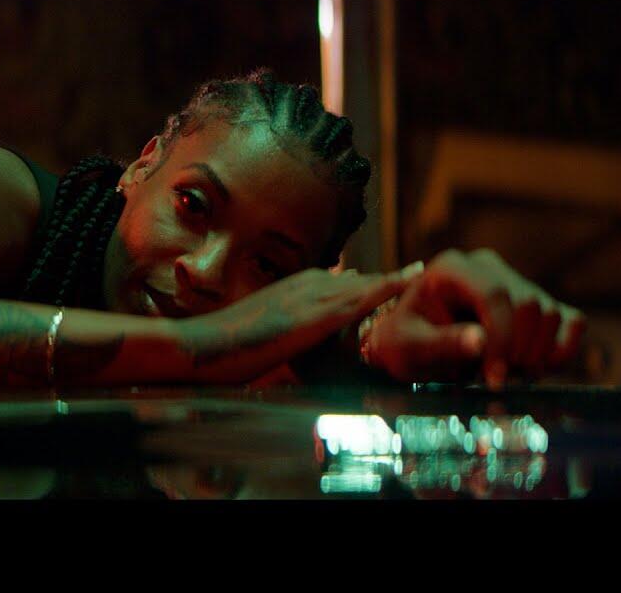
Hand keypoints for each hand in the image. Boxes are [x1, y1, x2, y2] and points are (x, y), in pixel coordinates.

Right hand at [179, 263, 423, 382]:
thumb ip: (283, 333)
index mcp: (292, 287)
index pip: (340, 283)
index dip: (366, 285)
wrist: (198, 347)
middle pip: (357, 280)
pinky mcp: (313, 316)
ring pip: (363, 284)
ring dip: (392, 279)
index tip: (391, 281)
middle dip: (385, 281)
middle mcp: (304, 284)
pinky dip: (386, 286)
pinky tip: (410, 279)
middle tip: (417, 273)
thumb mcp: (259, 334)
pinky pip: (359, 298)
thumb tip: (300, 340)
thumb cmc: (220, 349)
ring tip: (422, 271)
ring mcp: (309, 297)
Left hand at [363, 248, 585, 387]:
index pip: (494, 294)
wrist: (411, 346)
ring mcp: (514, 281)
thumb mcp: (409, 347)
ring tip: (501, 374)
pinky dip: (561, 350)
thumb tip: (480, 341)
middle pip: (528, 304)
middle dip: (517, 350)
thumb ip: (442, 343)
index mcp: (451, 268)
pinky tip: (533, 369)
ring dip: (535, 355)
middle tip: (493, 380)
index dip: (501, 339)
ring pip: (551, 314)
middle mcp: (486, 267)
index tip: (492, 378)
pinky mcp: (536, 303)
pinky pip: (571, 321)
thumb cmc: (403, 344)